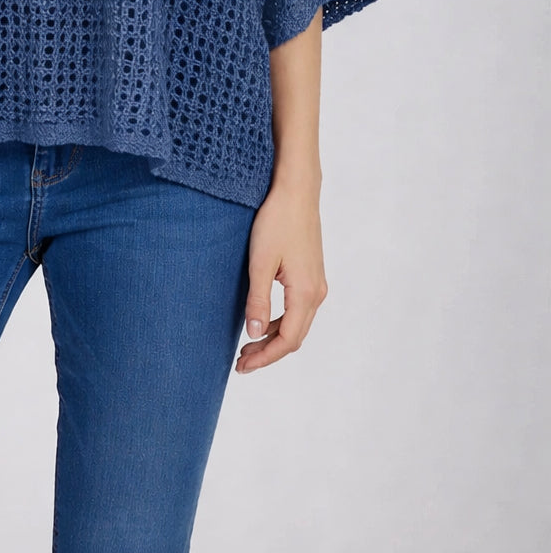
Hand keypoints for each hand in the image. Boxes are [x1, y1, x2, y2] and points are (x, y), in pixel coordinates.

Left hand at [235, 177, 327, 372]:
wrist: (296, 191)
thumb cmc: (277, 222)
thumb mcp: (261, 262)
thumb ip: (258, 300)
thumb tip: (254, 335)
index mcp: (305, 293)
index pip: (287, 340)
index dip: (265, 357)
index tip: (243, 366)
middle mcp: (316, 292)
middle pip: (294, 336)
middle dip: (268, 352)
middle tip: (241, 362)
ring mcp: (316, 283)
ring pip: (296, 323)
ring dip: (273, 337)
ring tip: (248, 345)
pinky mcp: (311, 273)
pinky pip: (297, 308)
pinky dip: (280, 321)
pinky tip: (261, 319)